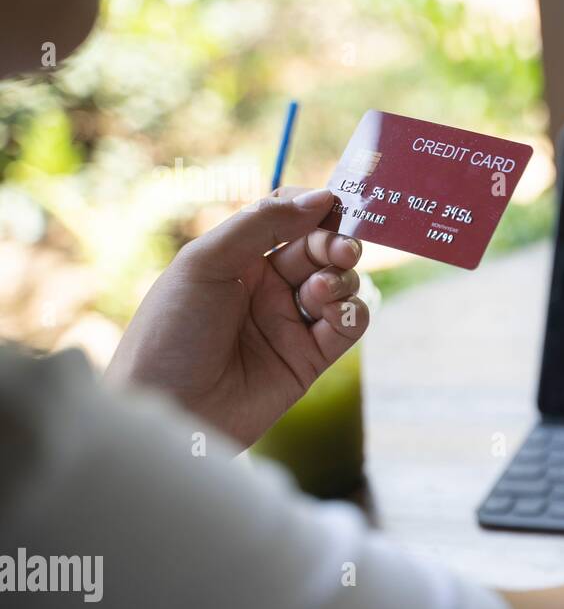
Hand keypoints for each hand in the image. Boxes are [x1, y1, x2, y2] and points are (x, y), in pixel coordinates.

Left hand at [105, 186, 370, 446]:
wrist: (167, 411)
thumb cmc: (170, 332)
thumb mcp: (205, 263)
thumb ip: (262, 224)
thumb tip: (321, 197)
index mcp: (237, 257)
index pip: (288, 217)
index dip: (314, 208)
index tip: (333, 205)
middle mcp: (267, 286)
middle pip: (320, 248)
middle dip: (336, 243)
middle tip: (341, 250)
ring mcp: (290, 322)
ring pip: (340, 284)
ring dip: (341, 279)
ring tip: (321, 290)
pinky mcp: (310, 359)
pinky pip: (348, 325)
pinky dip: (351, 312)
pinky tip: (334, 312)